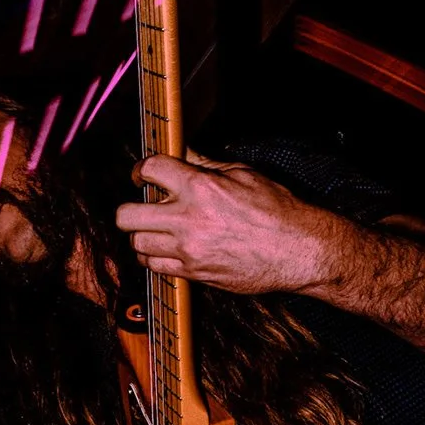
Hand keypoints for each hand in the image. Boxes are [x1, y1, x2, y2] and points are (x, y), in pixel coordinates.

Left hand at [114, 148, 336, 295]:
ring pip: (137, 243)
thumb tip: (181, 151)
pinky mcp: (194, 273)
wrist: (298, 250)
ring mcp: (188, 250)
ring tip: (157, 229)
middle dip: (130, 207)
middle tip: (142, 205)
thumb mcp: (242, 174)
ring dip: (142, 234)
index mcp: (200, 187)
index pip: (150, 169)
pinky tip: (167, 249)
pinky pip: (155, 267)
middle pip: (126, 215)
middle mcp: (187, 219)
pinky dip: (155, 257)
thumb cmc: (277, 210)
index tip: (143, 174)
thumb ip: (205, 163)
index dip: (141, 169)